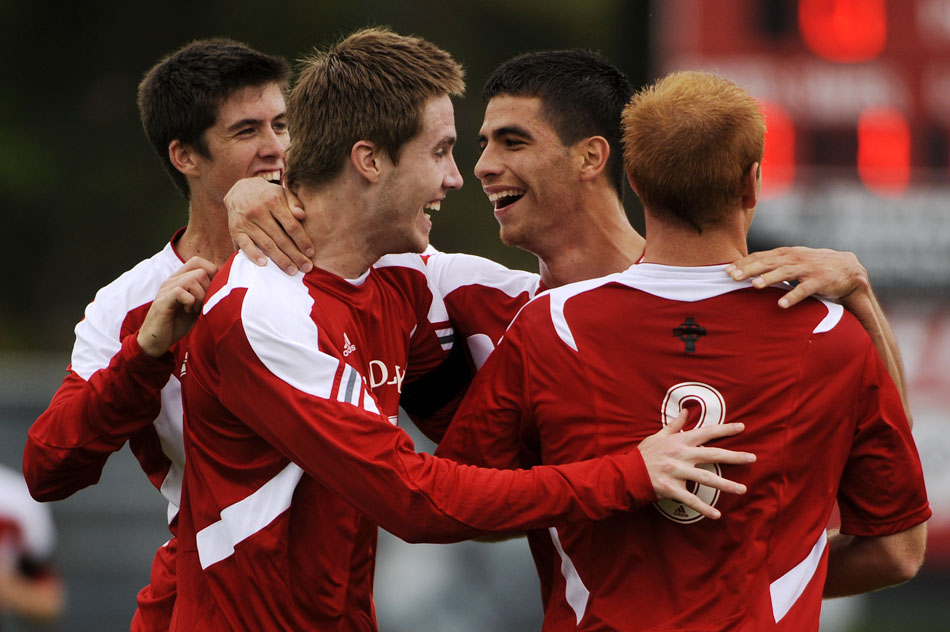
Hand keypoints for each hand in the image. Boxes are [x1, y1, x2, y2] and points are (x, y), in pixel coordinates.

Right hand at [137, 257, 218, 357]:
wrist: (155, 341)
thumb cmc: (177, 323)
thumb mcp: (196, 306)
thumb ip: (206, 293)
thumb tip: (226, 284)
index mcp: (180, 279)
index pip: (197, 261)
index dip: (211, 272)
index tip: (211, 291)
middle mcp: (172, 280)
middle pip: (200, 271)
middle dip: (208, 289)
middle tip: (201, 305)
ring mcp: (166, 289)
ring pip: (192, 280)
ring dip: (200, 297)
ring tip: (194, 309)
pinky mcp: (163, 301)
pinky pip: (180, 291)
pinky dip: (190, 302)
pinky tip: (187, 311)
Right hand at [224, 177, 312, 274]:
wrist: (239, 190)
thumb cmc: (268, 195)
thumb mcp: (282, 193)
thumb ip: (294, 203)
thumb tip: (302, 215)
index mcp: (273, 201)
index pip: (291, 225)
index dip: (302, 241)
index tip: (311, 253)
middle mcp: (258, 211)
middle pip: (280, 238)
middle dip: (295, 255)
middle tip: (306, 268)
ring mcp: (246, 221)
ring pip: (266, 244)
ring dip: (280, 260)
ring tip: (292, 271)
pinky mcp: (235, 230)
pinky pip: (245, 245)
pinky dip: (254, 255)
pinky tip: (265, 264)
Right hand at [637, 409, 753, 519]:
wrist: (626, 473)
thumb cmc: (643, 454)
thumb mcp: (657, 436)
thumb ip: (674, 426)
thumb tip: (686, 412)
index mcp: (679, 442)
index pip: (706, 433)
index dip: (725, 429)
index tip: (742, 427)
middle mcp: (681, 456)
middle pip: (713, 455)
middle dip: (734, 456)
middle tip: (752, 458)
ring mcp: (677, 473)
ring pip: (706, 479)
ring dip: (726, 485)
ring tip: (742, 489)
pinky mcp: (671, 489)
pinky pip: (691, 500)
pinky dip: (704, 508)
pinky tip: (716, 514)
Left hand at [726, 246, 869, 308]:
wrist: (848, 269)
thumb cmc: (812, 266)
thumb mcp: (791, 262)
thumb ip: (772, 264)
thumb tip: (745, 271)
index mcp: (785, 254)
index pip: (760, 256)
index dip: (743, 262)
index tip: (726, 270)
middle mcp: (795, 258)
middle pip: (768, 262)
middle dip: (749, 269)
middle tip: (732, 277)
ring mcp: (808, 269)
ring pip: (785, 272)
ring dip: (769, 278)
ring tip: (754, 286)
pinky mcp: (820, 281)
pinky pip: (805, 289)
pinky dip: (793, 296)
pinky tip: (781, 305)